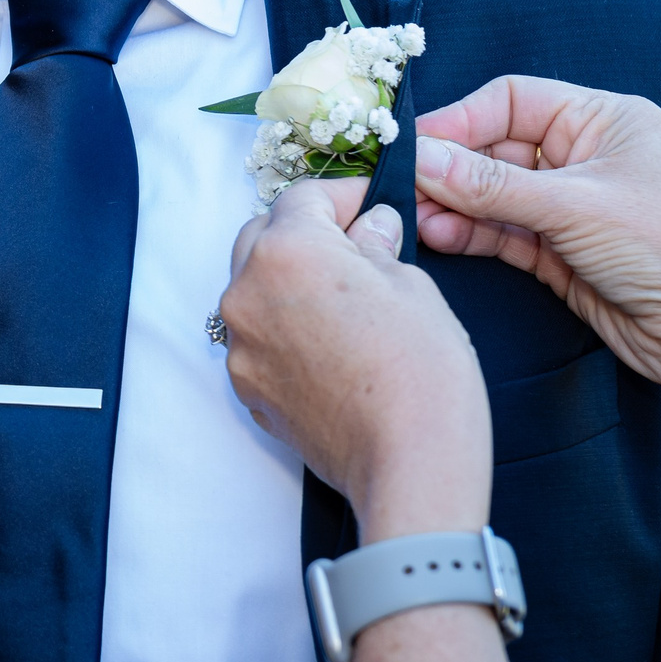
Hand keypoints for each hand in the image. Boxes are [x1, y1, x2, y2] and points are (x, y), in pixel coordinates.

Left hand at [220, 178, 490, 540]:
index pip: (304, 197)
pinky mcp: (246, 387)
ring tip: (345, 300)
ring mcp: (240, 344)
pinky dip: (284, 330)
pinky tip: (329, 345)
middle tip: (358, 246)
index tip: (372, 205)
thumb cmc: (420, 372)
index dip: (344, 196)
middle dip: (306, 233)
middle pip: (265, 236)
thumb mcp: (412, 286)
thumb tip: (372, 225)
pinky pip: (258, 338)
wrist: (409, 465)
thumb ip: (377, 246)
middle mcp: (247, 292)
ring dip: (290, 282)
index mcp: (287, 251)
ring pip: (255, 288)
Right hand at [413, 77, 660, 395]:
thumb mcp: (574, 206)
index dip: (461, 119)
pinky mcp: (559, 253)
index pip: (512, 100)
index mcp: (602, 120)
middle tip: (403, 182)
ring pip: (492, 194)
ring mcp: (569, 207)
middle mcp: (583, 156)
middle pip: (495, 148)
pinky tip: (438, 235)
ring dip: (453, 204)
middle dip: (450, 166)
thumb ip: (490, 184)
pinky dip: (469, 233)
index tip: (415, 143)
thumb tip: (419, 156)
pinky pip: (501, 232)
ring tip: (414, 216)